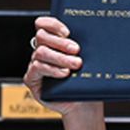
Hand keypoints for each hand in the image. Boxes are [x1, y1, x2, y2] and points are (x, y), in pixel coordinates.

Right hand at [24, 15, 106, 129]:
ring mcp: (35, 64)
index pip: (43, 24)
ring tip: (76, 64)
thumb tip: (97, 30)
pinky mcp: (32, 79)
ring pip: (41, 52)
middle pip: (42, 36)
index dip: (53, 24)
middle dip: (60, 42)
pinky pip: (37, 68)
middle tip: (77, 50)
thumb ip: (85, 45)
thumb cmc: (86, 81)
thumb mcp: (88, 59)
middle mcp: (42, 51)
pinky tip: (64, 74)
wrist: (84, 105)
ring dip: (60, 57)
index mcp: (53, 42)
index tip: (68, 31)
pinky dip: (52, 70)